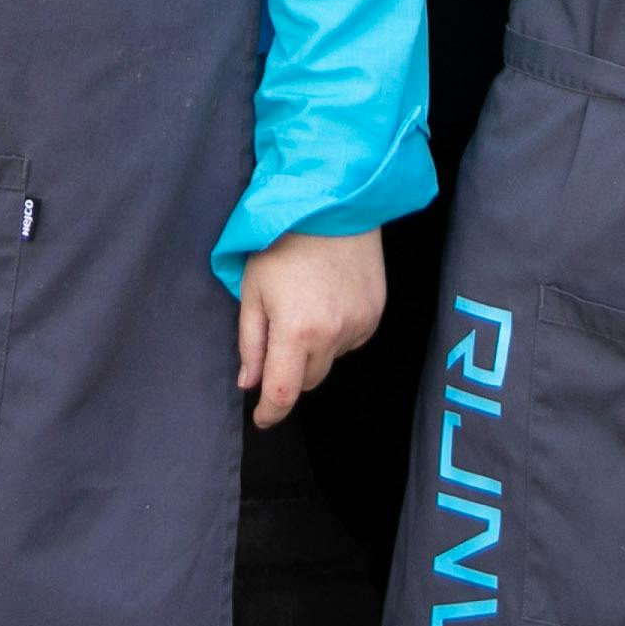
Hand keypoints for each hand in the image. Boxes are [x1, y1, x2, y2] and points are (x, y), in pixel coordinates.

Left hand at [237, 227, 383, 428]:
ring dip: (315, 352)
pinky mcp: (375, 316)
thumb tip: (249, 382)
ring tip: (305, 308)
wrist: (333, 206)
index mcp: (295, 332)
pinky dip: (336, 334)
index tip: (262, 419)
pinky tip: (327, 302)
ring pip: (330, 361)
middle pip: (309, 382)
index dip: (270, 414)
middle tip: (279, 340)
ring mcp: (359, 327)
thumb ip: (250, 342)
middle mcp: (332, 336)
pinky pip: (351, 342)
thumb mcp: (252, 289)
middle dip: (290, 374)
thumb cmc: (284, 243)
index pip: (283, 394)